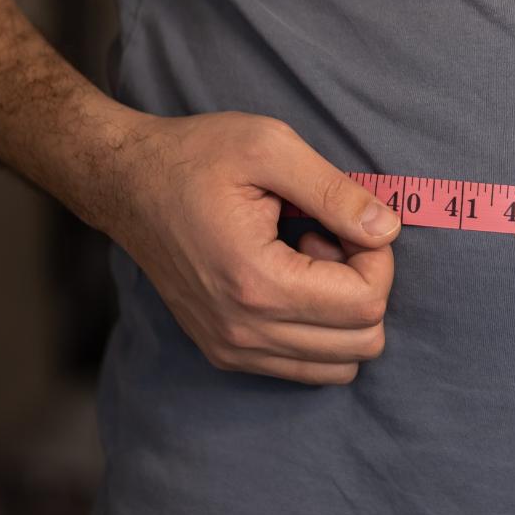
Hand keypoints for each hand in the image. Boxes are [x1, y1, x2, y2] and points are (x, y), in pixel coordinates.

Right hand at [106, 111, 400, 383]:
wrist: (126, 184)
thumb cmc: (196, 156)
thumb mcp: (271, 147)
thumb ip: (337, 192)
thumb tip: (388, 230)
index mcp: (256, 282)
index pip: (366, 304)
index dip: (378, 256)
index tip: (348, 219)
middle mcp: (243, 331)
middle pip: (362, 342)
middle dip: (366, 283)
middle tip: (332, 236)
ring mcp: (232, 350)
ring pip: (339, 365)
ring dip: (344, 311)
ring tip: (311, 258)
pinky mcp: (226, 352)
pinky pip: (306, 367)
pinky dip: (320, 328)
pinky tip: (293, 277)